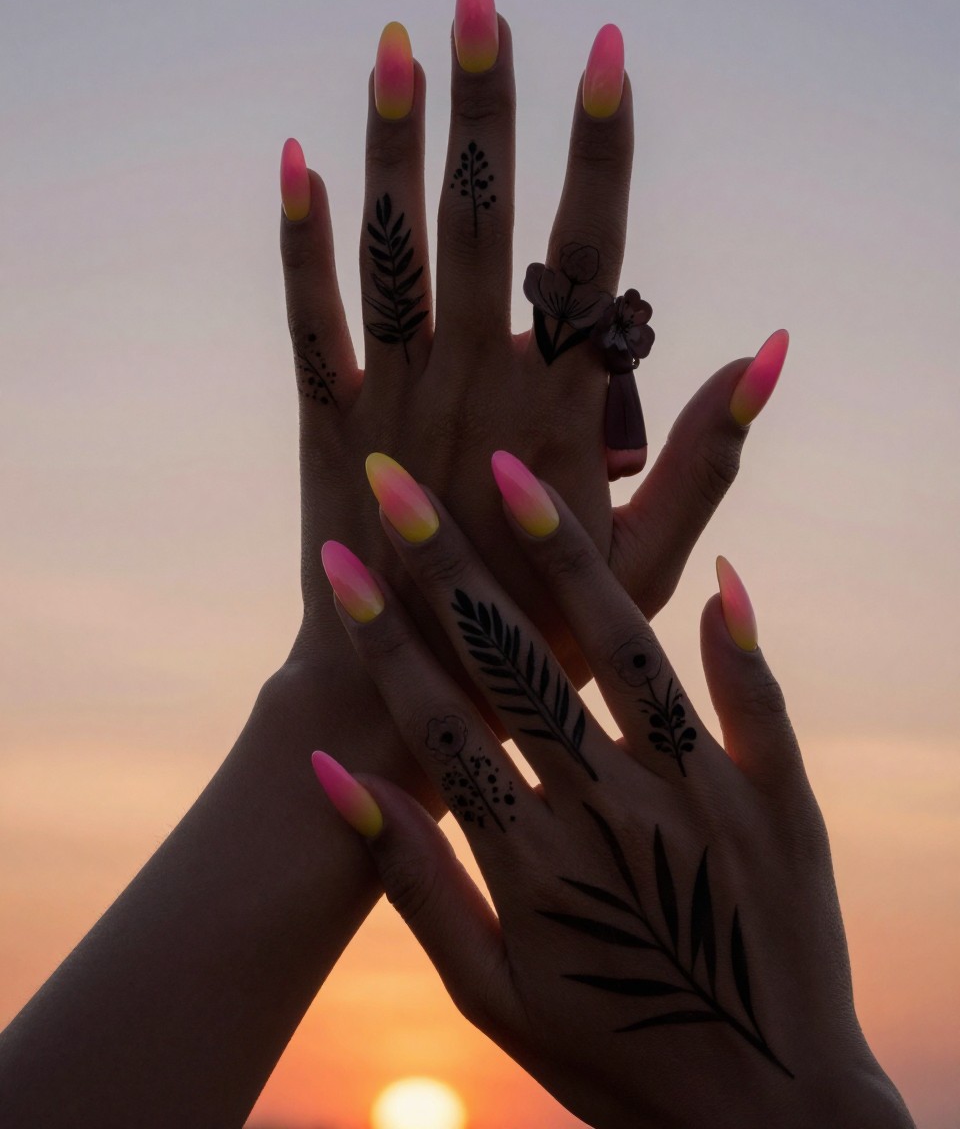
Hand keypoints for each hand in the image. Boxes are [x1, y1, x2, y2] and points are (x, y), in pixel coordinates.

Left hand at [273, 0, 785, 787]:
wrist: (408, 691)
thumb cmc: (542, 634)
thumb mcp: (650, 556)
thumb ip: (710, 451)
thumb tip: (768, 346)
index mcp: (559, 410)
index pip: (589, 254)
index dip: (598, 148)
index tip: (607, 53)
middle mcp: (473, 384)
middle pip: (484, 222)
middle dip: (486, 104)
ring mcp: (392, 399)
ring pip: (393, 251)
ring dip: (392, 143)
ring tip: (394, 45)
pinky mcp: (324, 424)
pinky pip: (309, 320)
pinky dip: (300, 242)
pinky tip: (295, 162)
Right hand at [313, 453, 914, 1128]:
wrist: (770, 1120)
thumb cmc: (614, 1058)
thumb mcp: (489, 994)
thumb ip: (411, 880)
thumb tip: (332, 775)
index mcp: (531, 859)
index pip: (438, 720)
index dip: (383, 638)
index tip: (341, 562)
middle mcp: (612, 809)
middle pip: (514, 664)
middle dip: (448, 567)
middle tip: (400, 482)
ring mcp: (703, 796)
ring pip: (623, 652)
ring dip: (566, 561)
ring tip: (516, 476)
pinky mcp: (781, 800)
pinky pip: (757, 699)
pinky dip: (734, 633)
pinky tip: (713, 563)